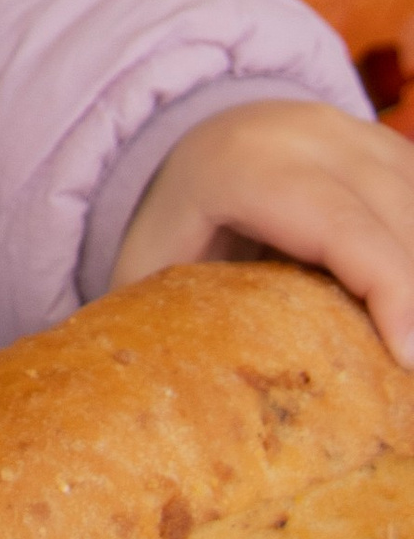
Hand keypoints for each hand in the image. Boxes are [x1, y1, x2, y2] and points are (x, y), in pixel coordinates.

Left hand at [111, 99, 413, 362]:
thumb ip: (169, 323)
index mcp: (245, 166)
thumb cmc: (174, 221)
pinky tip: (407, 310)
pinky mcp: (388, 145)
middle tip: (409, 370)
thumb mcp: (151, 264)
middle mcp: (310, 137)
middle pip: (397, 220)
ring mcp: (357, 134)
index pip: (340, 226)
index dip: (390, 290)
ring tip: (407, 344)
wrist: (194, 139)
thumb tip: (177, 404)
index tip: (409, 360)